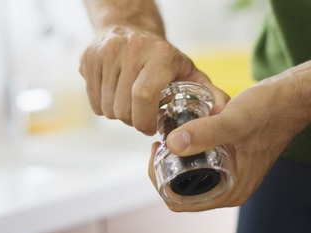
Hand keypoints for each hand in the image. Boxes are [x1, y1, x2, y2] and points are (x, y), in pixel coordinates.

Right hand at [79, 25, 228, 134]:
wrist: (130, 28)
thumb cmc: (164, 59)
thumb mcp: (189, 73)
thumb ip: (210, 94)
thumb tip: (223, 113)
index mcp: (159, 55)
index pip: (143, 95)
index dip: (144, 120)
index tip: (150, 127)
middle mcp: (131, 49)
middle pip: (123, 107)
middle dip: (132, 121)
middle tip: (141, 116)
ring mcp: (106, 52)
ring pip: (106, 107)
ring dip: (118, 114)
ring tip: (130, 104)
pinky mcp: (88, 58)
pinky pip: (92, 100)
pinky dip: (103, 107)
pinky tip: (115, 96)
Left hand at [148, 30, 310, 211]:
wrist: (294, 98)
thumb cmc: (269, 110)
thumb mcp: (233, 120)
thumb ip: (205, 132)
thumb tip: (171, 145)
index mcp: (230, 192)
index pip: (179, 203)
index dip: (159, 181)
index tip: (156, 151)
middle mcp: (229, 190)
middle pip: (180, 193)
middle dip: (163, 170)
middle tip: (158, 141)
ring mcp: (231, 177)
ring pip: (188, 179)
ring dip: (173, 161)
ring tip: (166, 136)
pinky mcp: (231, 162)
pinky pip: (200, 166)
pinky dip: (187, 154)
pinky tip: (180, 133)